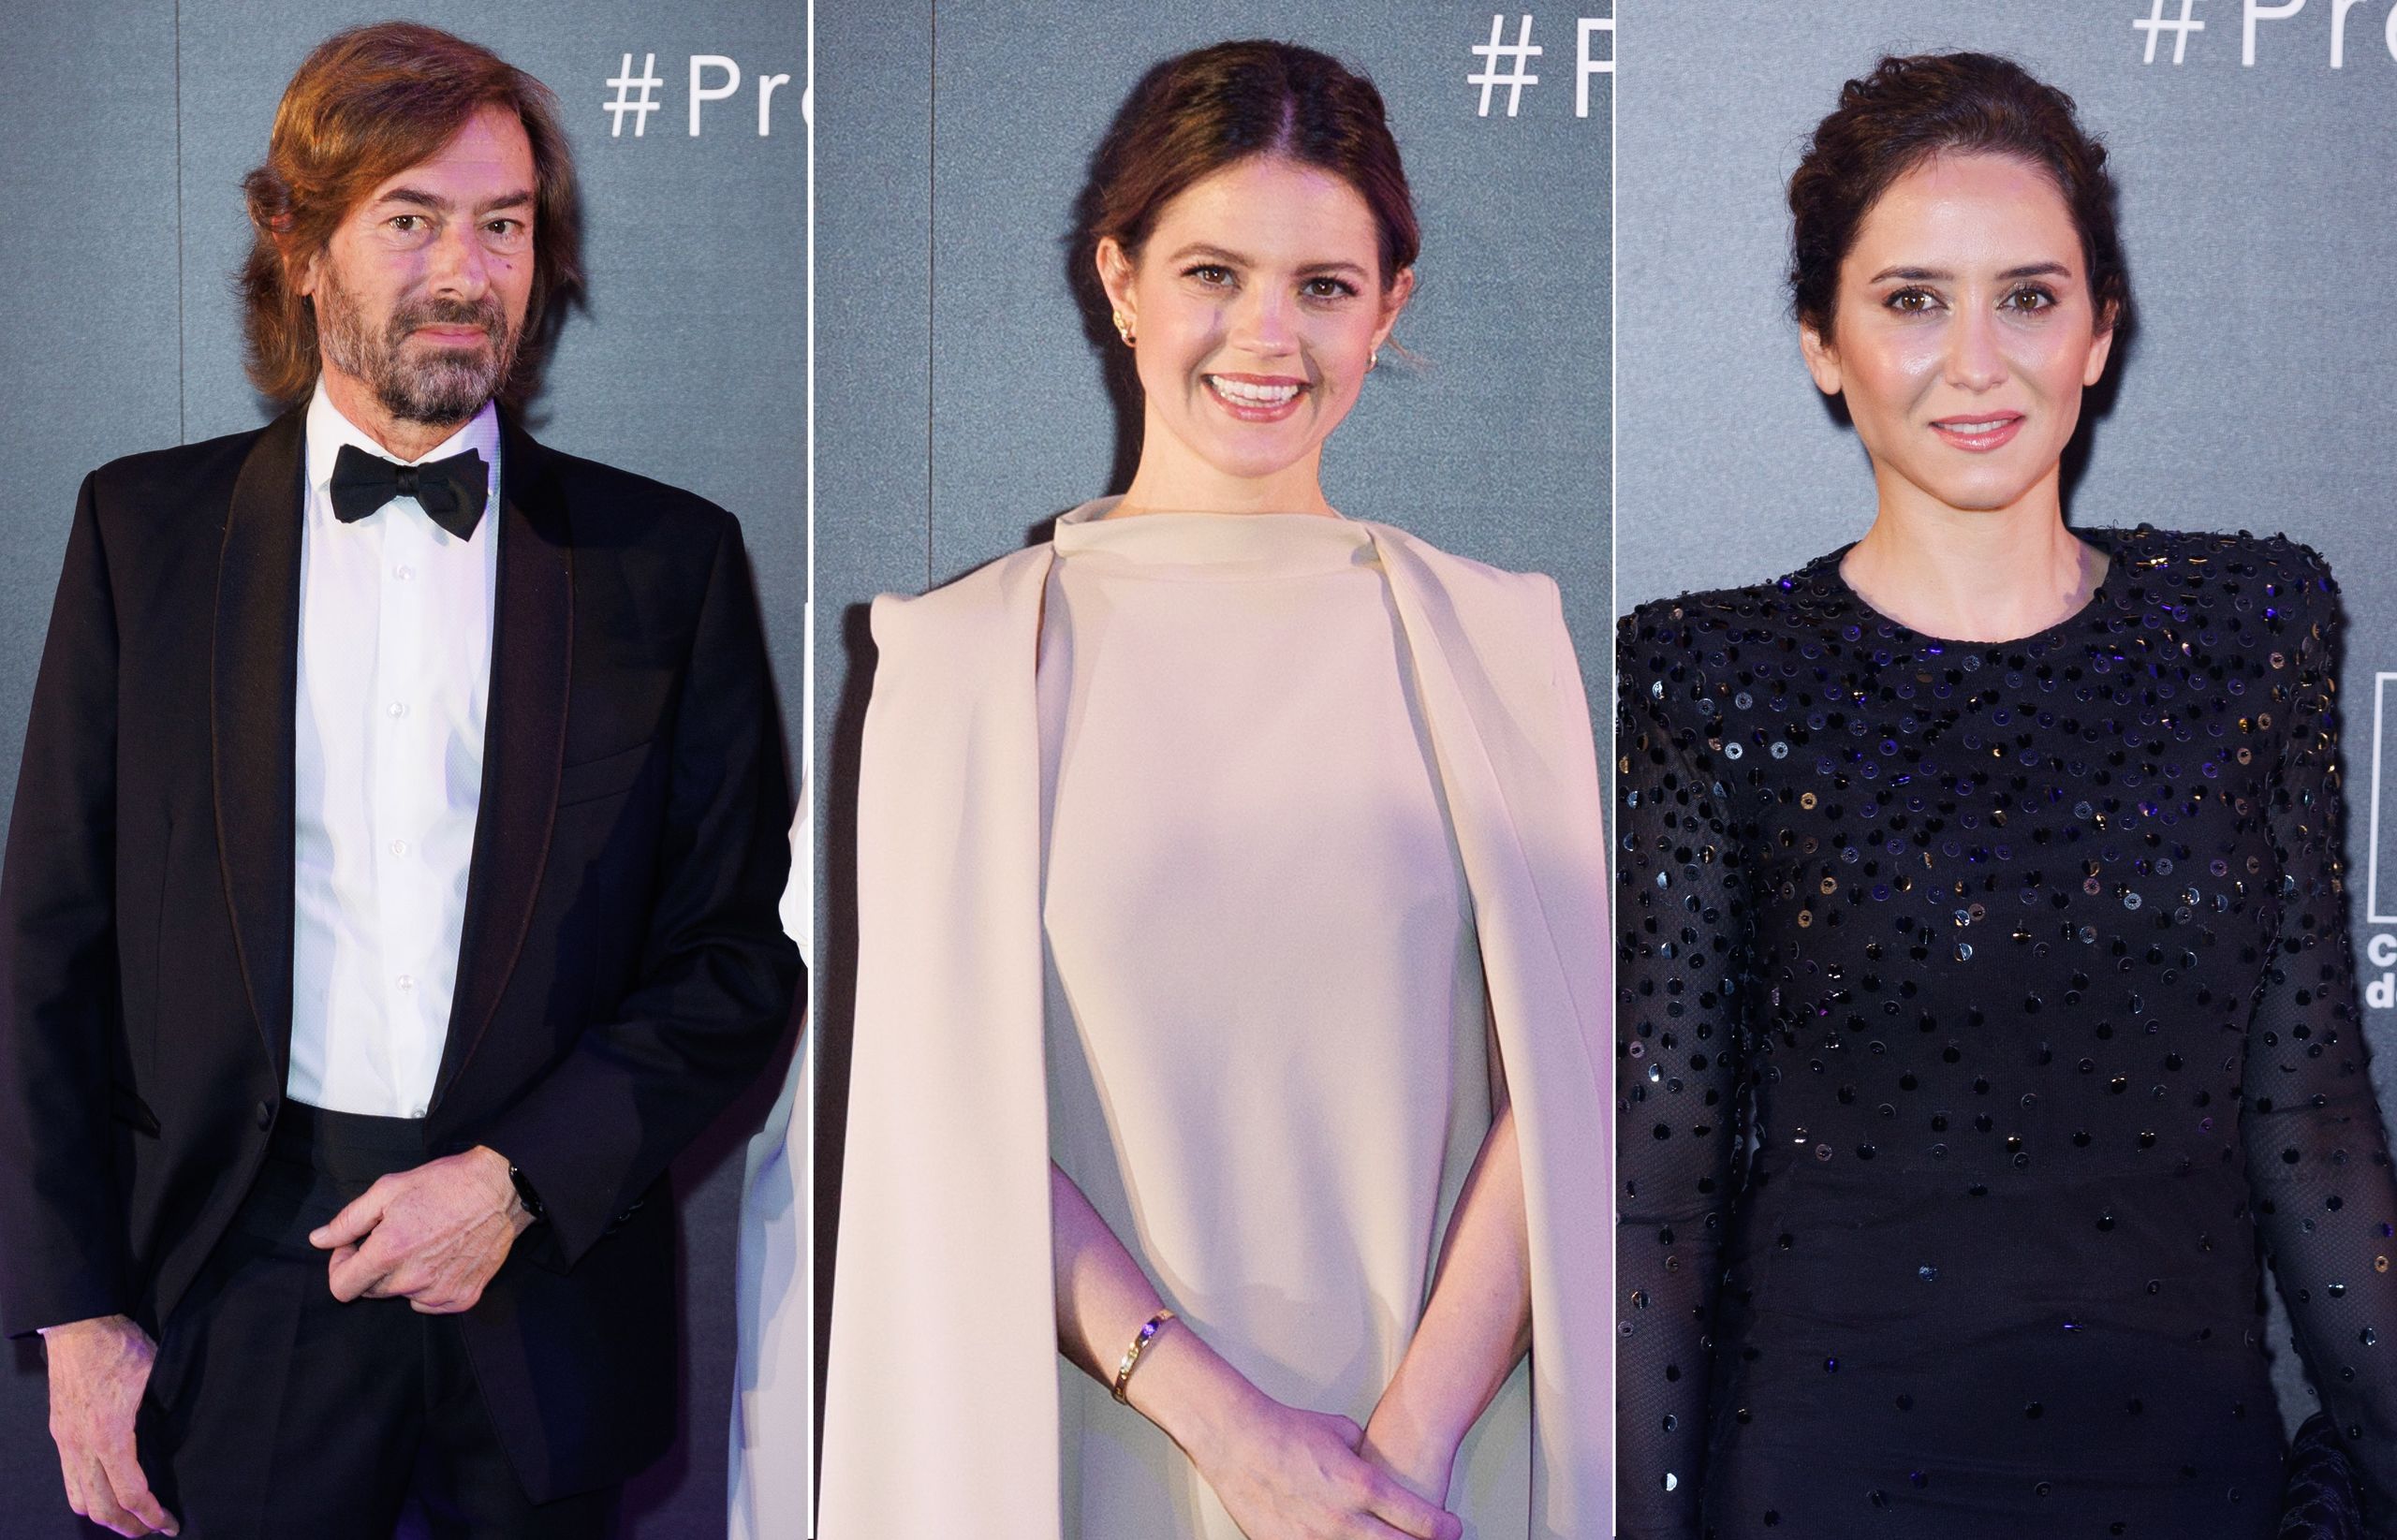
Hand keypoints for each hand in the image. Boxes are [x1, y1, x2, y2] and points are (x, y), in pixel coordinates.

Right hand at [39, 1314, 178, 1535]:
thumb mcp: (156, 1376)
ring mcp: (66, 1441)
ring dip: (104, 1516)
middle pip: (100, 1508)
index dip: (152, 1516)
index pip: (131, 1493)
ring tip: (130, 1519)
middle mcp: (81, 1446)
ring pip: (78, 1498)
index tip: (171, 1525)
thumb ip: (164, 1412)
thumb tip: (182, 1435)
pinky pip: (69, 1478)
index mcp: (110, 1436)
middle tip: (152, 1531)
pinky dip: (87, 1495)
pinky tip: (106, 1491)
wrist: (79, 1325)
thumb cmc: (121, 1347)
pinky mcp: (60, 1432)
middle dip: (128, 1527)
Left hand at [309, 1145, 532, 1312]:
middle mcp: (412, 1279)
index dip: (341, 1265)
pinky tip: (442, 1258)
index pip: (342, 1288)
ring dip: (403, 1275)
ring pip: (402, 1296)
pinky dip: (430, 1286)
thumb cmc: (446, 1184)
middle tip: (393, 1237)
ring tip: (424, 1243)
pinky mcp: (463, 1297)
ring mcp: (439, 1292)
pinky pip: (431, 1302)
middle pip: (371, 1291)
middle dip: (373, 1267)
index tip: (355, 1246)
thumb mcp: (389, 1189)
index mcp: (389, 1252)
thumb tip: (319, 1240)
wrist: (502, 1190)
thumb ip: (349, 1220)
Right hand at [1163, 1367, 1461, 1539]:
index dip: (1443, 1529)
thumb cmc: (1288, 1430)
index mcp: (1362, 1485)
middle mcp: (1343, 1518)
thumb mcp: (1342, 1431)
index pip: (1419, 1519)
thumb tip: (1378, 1465)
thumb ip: (1367, 1454)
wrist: (1239, 1439)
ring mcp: (1315, 1538)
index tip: (1452, 1530)